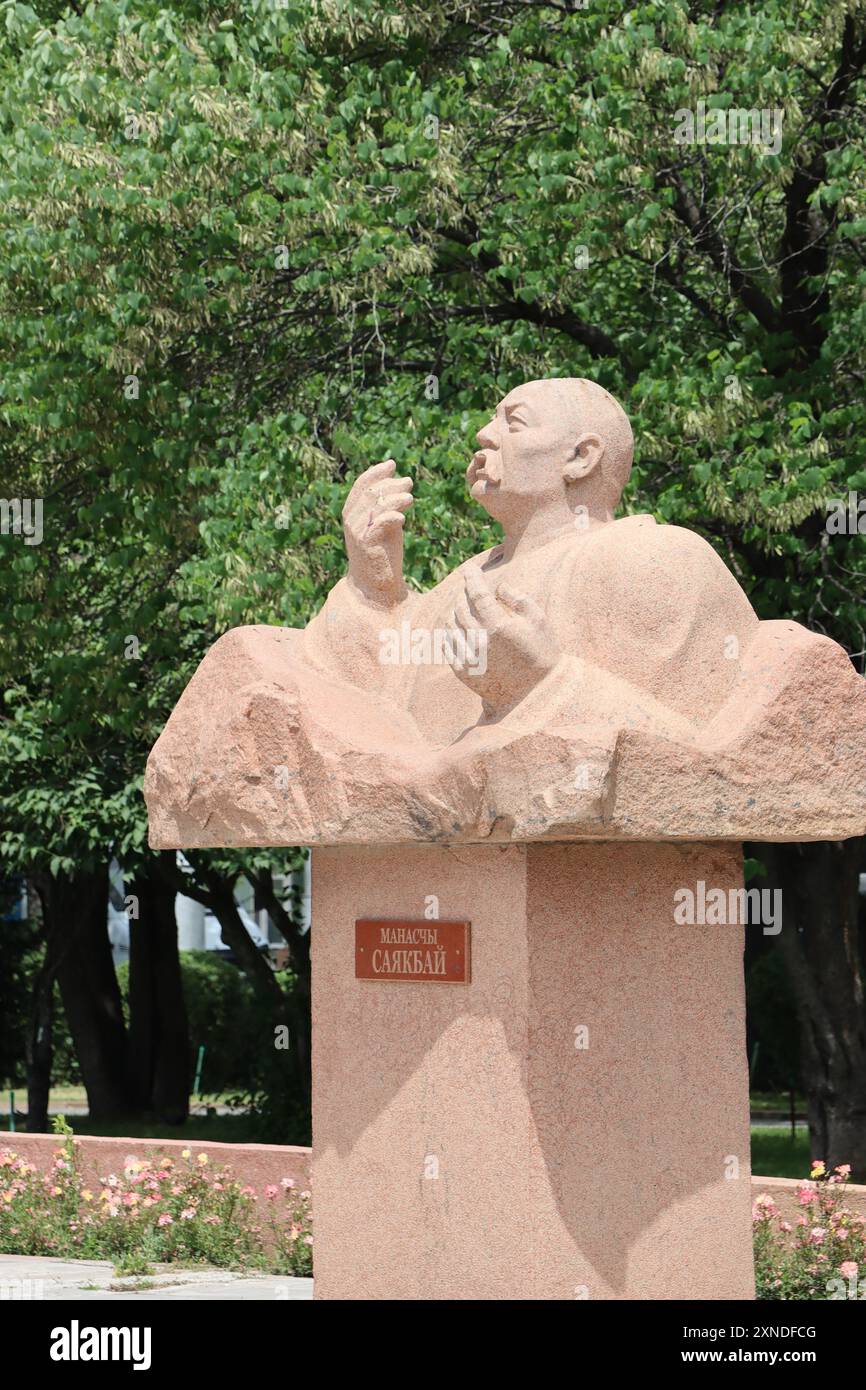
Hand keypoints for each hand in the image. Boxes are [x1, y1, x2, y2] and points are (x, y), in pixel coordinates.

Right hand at [342, 459, 412, 605]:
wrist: (375, 587)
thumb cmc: (383, 554)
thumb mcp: (386, 525)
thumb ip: (389, 505)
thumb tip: (403, 482)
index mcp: (352, 512)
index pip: (361, 485)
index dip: (376, 473)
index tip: (392, 465)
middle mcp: (351, 520)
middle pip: (370, 493)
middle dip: (390, 484)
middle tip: (408, 483)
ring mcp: (357, 532)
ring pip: (375, 506)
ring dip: (395, 498)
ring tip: (410, 498)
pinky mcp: (367, 545)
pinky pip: (379, 524)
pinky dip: (392, 517)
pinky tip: (402, 519)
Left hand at [448, 567, 559, 714]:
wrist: (535, 697)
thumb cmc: (542, 655)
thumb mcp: (539, 621)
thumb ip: (519, 598)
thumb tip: (498, 587)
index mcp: (498, 625)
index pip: (477, 593)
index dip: (472, 577)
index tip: (469, 568)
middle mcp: (479, 640)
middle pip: (461, 607)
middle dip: (464, 593)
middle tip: (468, 587)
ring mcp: (468, 657)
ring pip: (451, 625)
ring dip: (455, 611)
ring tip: (461, 605)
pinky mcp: (462, 672)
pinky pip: (447, 645)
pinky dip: (448, 632)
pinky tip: (454, 627)